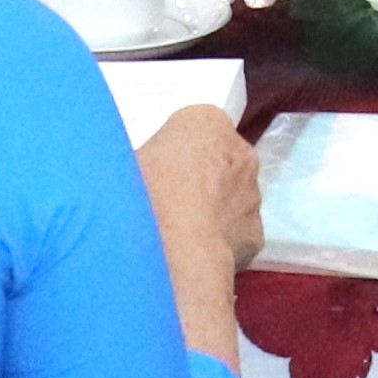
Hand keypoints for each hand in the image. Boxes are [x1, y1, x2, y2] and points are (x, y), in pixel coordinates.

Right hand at [138, 107, 263, 359]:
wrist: (170, 251)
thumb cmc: (140, 195)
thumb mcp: (120, 162)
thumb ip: (133, 158)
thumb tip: (121, 171)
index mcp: (205, 122)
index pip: (196, 126)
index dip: (177, 149)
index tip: (158, 168)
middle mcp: (240, 152)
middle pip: (220, 160)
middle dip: (200, 178)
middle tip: (168, 201)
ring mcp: (253, 196)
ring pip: (233, 198)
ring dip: (213, 210)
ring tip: (179, 234)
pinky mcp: (256, 236)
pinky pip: (236, 235)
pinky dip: (221, 243)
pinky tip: (195, 255)